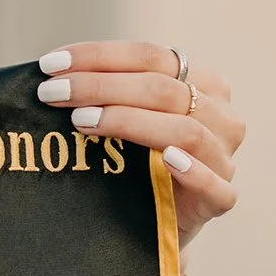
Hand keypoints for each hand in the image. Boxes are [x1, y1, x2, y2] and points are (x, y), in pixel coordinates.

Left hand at [35, 42, 242, 248]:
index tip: (50, 65)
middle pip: (162, 89)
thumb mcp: (129, 117)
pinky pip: (213, 184)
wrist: (160, 219)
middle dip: (100, 87)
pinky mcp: (222, 197)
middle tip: (53, 93)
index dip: (99, 57)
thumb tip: (52, 74)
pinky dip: (191, 170)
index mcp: (202, 82)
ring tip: (83, 121)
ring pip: (185, 129)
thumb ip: (109, 93)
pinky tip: (165, 159)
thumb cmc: (140, 162)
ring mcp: (224, 156)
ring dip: (130, 121)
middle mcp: (220, 114)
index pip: (150, 56)